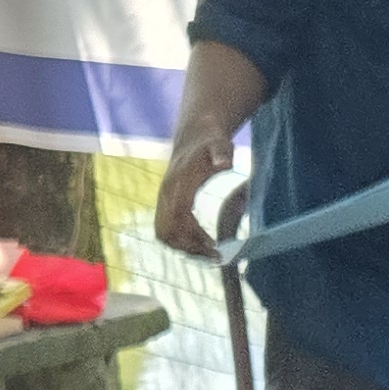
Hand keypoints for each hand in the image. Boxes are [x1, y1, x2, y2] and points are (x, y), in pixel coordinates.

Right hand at [155, 126, 236, 253]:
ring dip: (184, 248)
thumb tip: (225, 164)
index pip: (179, 216)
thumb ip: (222, 153)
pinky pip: (164, 230)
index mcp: (178, 182)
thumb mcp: (220, 144)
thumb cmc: (212, 141)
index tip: (214, 246)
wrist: (195, 133)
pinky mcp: (165, 204)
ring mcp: (163, 199)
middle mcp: (166, 193)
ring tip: (209, 253)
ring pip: (164, 234)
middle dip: (190, 247)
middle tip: (216, 256)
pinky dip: (179, 242)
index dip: (194, 235)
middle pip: (168, 231)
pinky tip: (200, 244)